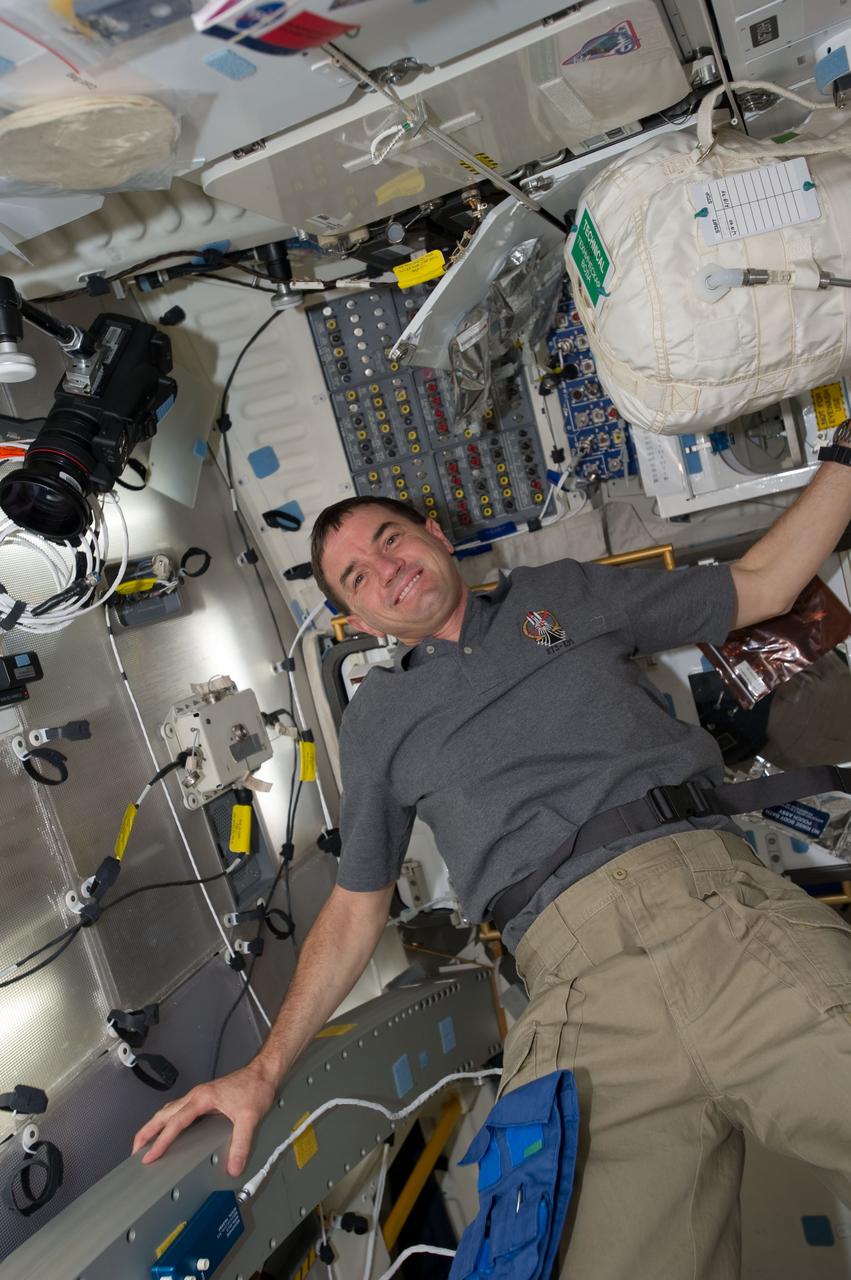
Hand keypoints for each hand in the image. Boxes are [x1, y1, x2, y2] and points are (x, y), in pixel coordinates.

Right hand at [131, 1058, 277, 1176]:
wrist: (264, 1072)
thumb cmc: (256, 1088)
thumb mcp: (250, 1117)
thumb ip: (241, 1143)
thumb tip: (233, 1166)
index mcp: (202, 1099)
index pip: (175, 1123)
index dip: (161, 1142)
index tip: (149, 1157)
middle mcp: (196, 1096)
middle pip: (163, 1114)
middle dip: (147, 1132)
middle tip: (135, 1151)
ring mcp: (199, 1096)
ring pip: (169, 1111)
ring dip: (154, 1126)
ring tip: (145, 1143)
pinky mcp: (204, 1099)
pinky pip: (178, 1110)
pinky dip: (167, 1122)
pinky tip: (169, 1131)